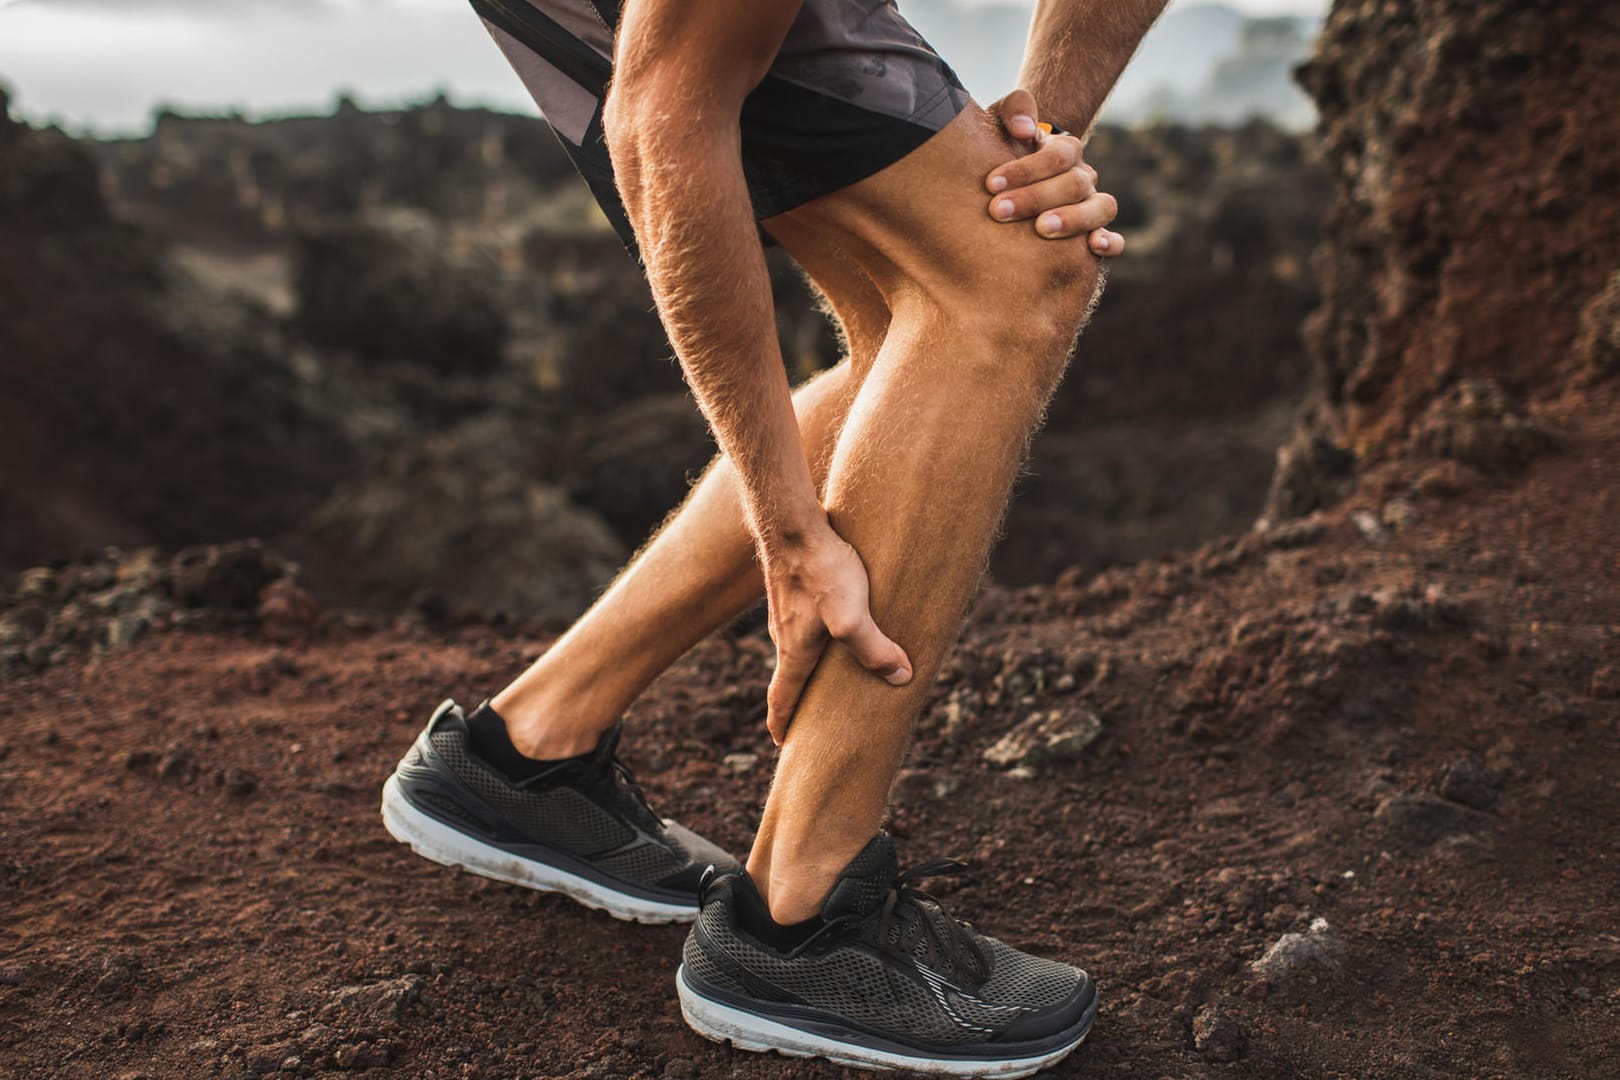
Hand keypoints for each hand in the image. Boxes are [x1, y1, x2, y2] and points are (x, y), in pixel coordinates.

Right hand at [763, 521, 911, 745]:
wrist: (793, 522)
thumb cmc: (820, 569)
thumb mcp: (852, 615)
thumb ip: (874, 649)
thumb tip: (901, 677)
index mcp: (794, 651)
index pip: (782, 698)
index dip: (782, 723)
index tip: (781, 743)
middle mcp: (784, 634)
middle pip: (791, 676)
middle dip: (801, 699)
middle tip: (813, 718)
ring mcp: (786, 610)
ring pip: (799, 647)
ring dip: (811, 665)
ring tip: (833, 673)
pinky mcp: (795, 587)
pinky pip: (805, 621)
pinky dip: (817, 635)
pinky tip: (836, 621)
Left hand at [985, 89, 1124, 254]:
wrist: (1011, 175)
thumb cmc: (1005, 150)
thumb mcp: (1004, 122)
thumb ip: (1016, 109)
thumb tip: (1025, 128)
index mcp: (1066, 151)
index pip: (1058, 156)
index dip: (1025, 170)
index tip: (990, 184)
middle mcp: (1084, 178)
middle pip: (1075, 184)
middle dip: (1035, 198)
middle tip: (999, 210)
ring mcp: (1092, 206)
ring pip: (1101, 208)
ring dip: (1073, 220)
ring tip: (1042, 228)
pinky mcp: (1094, 234)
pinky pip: (1115, 241)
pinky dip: (1110, 243)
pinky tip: (1093, 247)